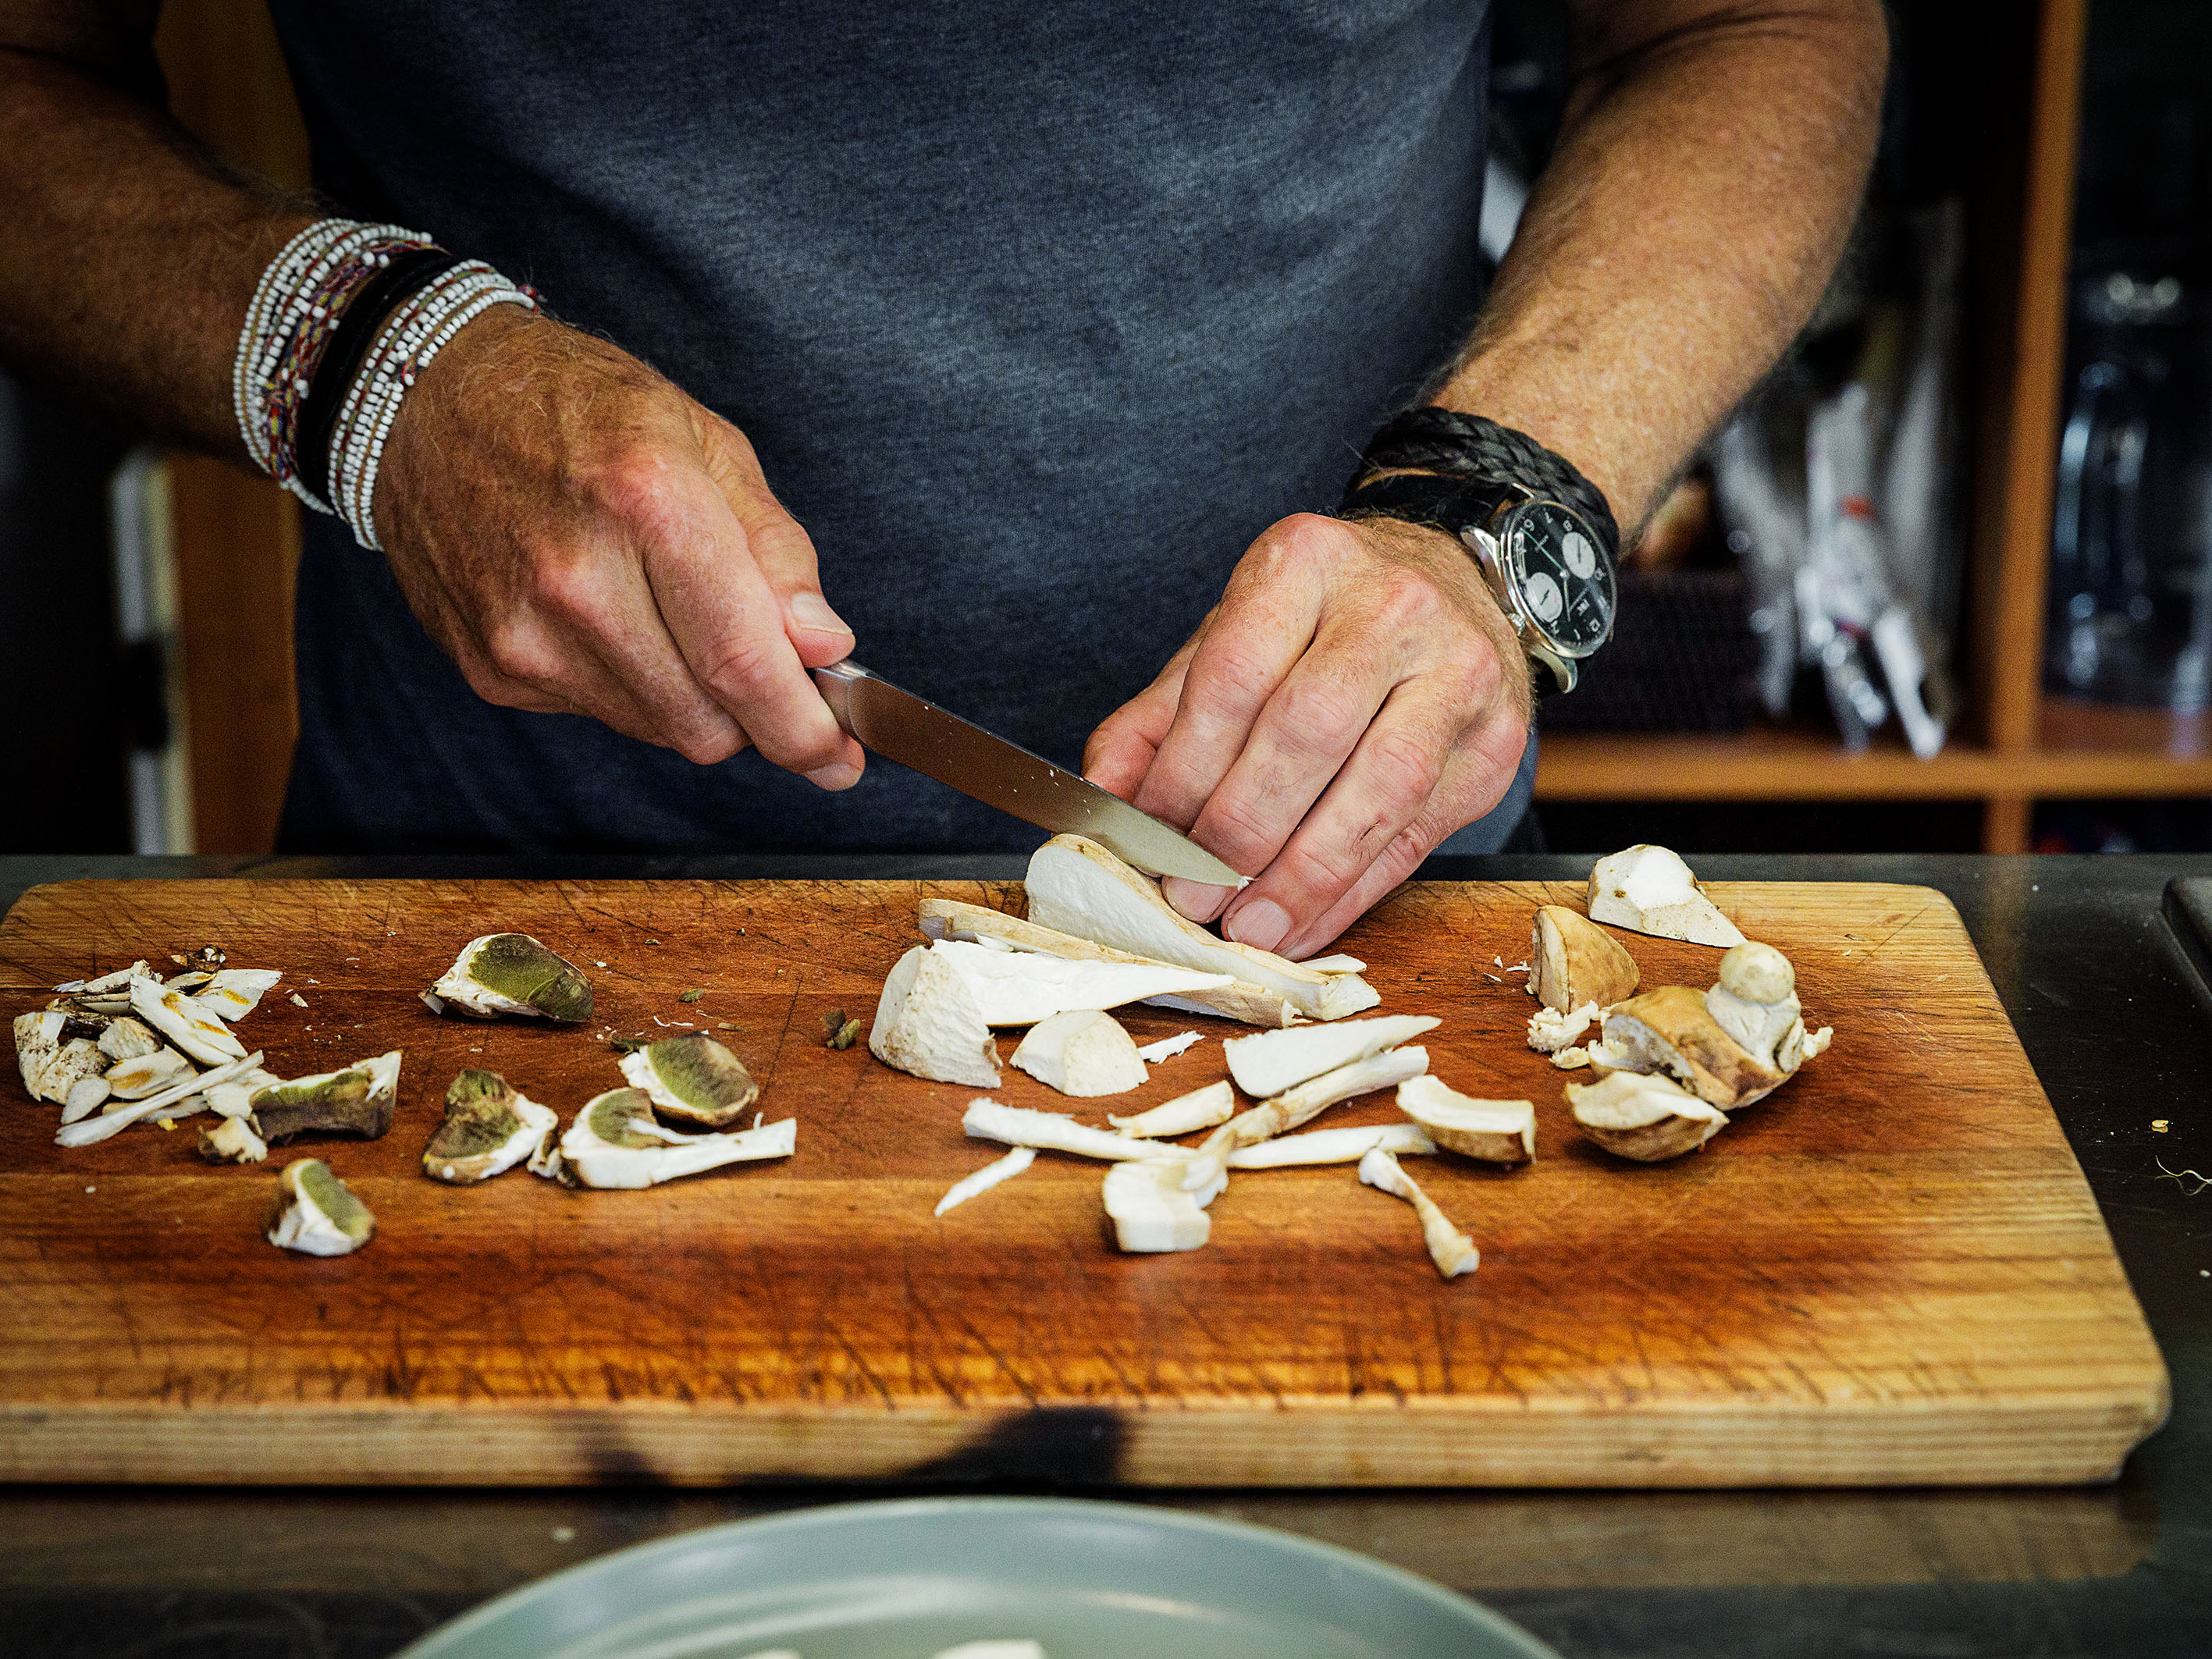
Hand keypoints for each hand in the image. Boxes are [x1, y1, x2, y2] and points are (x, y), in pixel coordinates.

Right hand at [371, 306, 864, 784]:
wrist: (429, 399)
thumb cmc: (582, 409)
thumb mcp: (708, 444)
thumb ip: (777, 553)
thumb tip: (825, 648)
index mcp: (647, 500)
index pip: (743, 661)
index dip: (805, 730)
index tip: (841, 758)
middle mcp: (576, 578)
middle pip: (706, 721)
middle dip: (760, 720)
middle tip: (775, 681)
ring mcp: (523, 632)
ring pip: (660, 731)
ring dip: (699, 704)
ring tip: (682, 624)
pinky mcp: (491, 667)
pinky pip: (602, 715)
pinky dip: (634, 688)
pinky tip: (615, 620)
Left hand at [1084, 512, 1532, 957]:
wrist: (1449, 588)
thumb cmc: (1322, 625)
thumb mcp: (1232, 639)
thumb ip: (1161, 716)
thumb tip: (1103, 799)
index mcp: (1307, 563)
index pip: (1233, 677)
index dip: (1186, 769)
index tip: (1150, 835)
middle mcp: (1393, 606)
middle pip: (1306, 733)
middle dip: (1240, 830)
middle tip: (1190, 894)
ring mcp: (1459, 671)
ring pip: (1378, 790)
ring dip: (1302, 874)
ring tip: (1246, 922)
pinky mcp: (1496, 741)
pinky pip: (1416, 835)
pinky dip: (1351, 892)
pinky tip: (1302, 923)